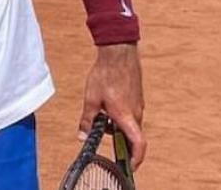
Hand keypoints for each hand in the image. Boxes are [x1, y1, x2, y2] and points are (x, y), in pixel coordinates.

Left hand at [78, 42, 145, 168]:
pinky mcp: (137, 97)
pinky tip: (106, 105)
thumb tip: (82, 136)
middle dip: (119, 141)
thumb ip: (87, 120)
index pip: (138, 145)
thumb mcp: (91, 99)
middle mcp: (136, 113)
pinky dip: (120, 116)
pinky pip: (131, 114)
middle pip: (133, 136)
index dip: (135, 159)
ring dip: (117, 126)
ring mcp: (138, 104)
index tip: (128, 167)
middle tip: (104, 137)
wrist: (119, 53)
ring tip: (100, 116)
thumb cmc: (105, 75)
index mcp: (126, 117)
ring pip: (130, 124)